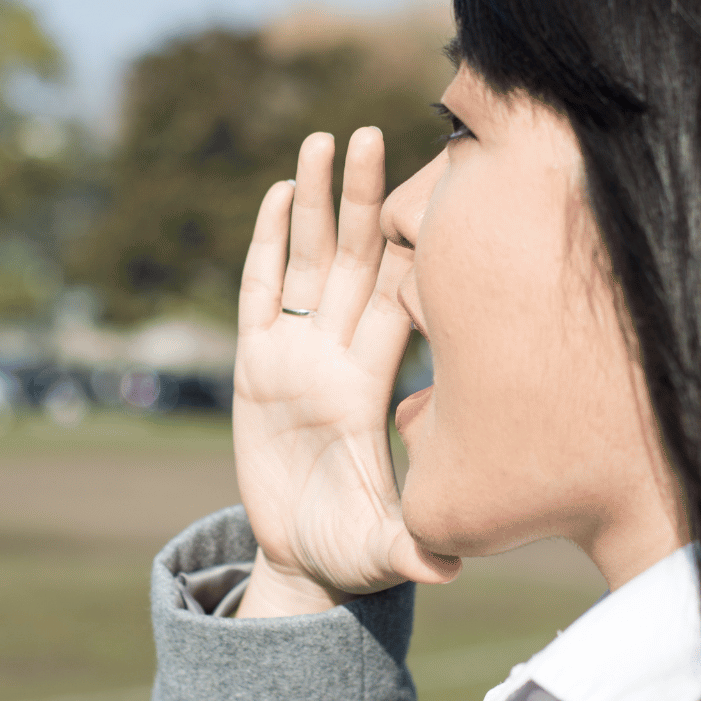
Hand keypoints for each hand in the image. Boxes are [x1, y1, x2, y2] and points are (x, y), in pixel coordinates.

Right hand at [231, 127, 460, 616]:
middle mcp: (340, 354)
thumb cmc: (355, 549)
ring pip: (309, 260)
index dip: (415, 246)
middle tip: (373, 130)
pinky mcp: (254, 365)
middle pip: (358, 258)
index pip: (401, 299)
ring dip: (315, 202)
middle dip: (365, 197)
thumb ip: (410, 549)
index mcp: (375, 383)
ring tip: (321, 138)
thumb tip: (446, 569)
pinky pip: (261, 292)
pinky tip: (278, 195)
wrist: (308, 559)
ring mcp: (297, 354)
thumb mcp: (384, 548)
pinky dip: (267, 244)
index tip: (436, 189)